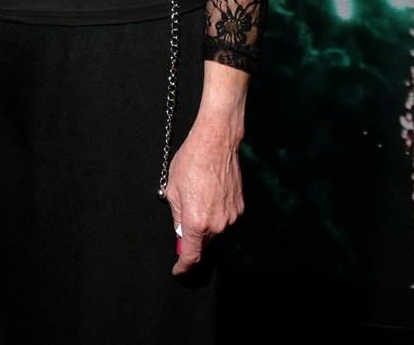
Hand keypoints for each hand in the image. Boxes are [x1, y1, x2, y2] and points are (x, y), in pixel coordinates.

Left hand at [164, 113, 244, 275]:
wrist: (216, 142)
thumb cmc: (191, 161)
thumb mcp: (173, 189)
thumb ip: (177, 215)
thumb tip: (180, 230)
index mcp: (196, 221)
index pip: (191, 255)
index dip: (183, 266)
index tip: (178, 270)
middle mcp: (217, 223)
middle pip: (203, 242)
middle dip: (192, 236)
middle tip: (184, 215)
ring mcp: (231, 216)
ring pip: (215, 230)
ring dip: (205, 222)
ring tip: (197, 195)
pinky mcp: (239, 207)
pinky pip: (225, 217)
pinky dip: (215, 212)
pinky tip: (209, 192)